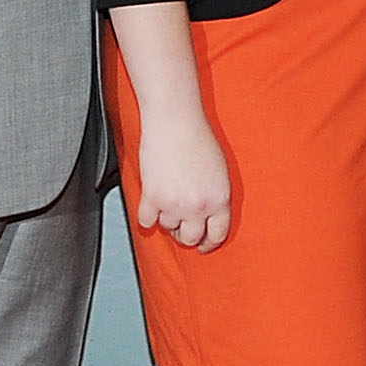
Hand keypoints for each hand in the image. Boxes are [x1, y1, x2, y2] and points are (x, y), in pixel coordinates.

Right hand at [133, 110, 231, 250]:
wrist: (175, 121)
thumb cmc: (197, 137)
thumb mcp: (219, 171)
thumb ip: (215, 196)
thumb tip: (209, 214)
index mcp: (219, 199)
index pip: (217, 234)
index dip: (208, 243)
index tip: (203, 245)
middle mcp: (198, 206)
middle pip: (190, 237)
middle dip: (185, 233)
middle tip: (180, 226)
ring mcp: (174, 204)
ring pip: (167, 228)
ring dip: (166, 218)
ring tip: (166, 201)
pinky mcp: (152, 198)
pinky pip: (146, 222)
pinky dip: (146, 217)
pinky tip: (149, 208)